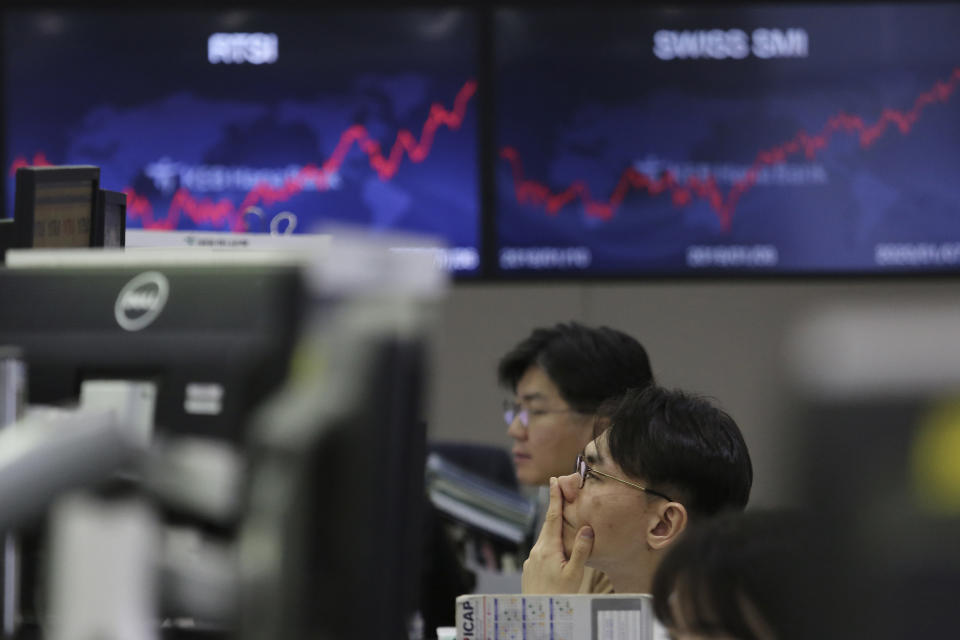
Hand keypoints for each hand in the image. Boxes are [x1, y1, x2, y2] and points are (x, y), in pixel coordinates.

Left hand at [521, 476, 594, 593]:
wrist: (537, 616)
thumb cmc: (559, 596)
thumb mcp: (574, 574)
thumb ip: (580, 551)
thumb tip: (586, 528)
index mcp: (548, 548)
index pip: (552, 517)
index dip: (554, 498)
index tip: (554, 481)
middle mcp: (537, 551)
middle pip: (547, 525)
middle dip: (554, 508)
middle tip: (559, 490)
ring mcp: (531, 560)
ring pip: (544, 538)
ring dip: (553, 527)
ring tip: (562, 517)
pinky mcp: (530, 568)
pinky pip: (542, 549)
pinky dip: (550, 541)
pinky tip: (557, 546)